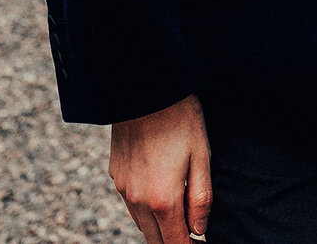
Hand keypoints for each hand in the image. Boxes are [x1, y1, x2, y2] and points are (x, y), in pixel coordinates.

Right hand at [109, 94, 211, 243]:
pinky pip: (132, 203)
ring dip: (159, 225)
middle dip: (174, 240)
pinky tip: (159, 190)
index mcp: (162, 200)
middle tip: (192, 228)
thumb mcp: (201, 157)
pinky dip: (146, 207)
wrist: (144, 88)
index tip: (201, 242)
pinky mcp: (116, 175)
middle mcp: (138, 200)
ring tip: (179, 213)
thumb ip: (201, 199)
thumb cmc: (180, 119)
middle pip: (155, 240)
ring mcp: (123, 188)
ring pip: (142, 224)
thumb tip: (200, 230)